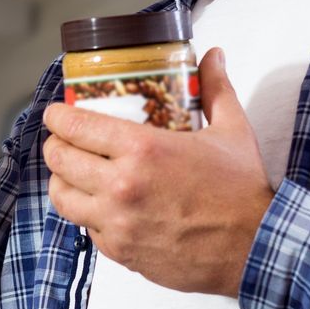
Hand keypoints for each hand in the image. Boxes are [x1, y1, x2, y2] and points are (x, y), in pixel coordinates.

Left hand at [42, 47, 274, 296]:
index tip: (57, 112)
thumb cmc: (242, 191)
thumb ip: (216, 88)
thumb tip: (213, 56)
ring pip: (63, 198)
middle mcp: (122, 186)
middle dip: (55, 145)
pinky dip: (88, 214)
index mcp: (143, 149)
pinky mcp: (121, 252)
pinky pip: (87, 228)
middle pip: (59, 160)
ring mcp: (117, 223)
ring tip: (72, 173)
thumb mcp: (231, 130)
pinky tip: (102, 204)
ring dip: (62, 181)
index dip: (58, 116)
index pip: (75, 125)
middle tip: (62, 139)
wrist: (254, 249)